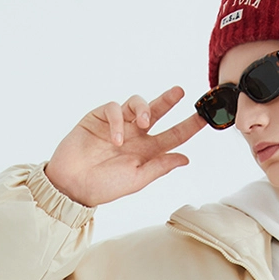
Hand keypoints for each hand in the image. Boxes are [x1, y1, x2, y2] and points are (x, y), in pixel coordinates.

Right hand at [44, 86, 203, 207]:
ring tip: (143, 123)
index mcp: (147, 152)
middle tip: (181, 92)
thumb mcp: (137, 179)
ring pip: (136, 104)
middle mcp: (135, 135)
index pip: (173, 136)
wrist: (72, 185)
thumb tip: (185, 157)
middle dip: (169, 100)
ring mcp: (118, 124)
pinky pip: (114, 108)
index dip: (189, 127)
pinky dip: (118, 120)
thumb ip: (160, 166)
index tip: (205, 118)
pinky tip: (115, 139)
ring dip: (143, 108)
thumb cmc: (104, 187)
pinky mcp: (99, 118)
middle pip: (157, 112)